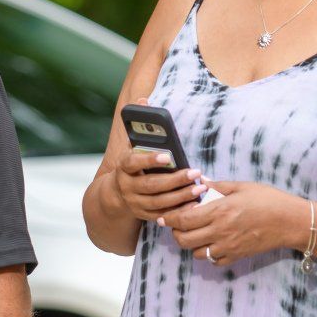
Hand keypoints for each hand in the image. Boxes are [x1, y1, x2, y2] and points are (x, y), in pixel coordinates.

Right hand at [108, 100, 209, 224]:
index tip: (167, 156)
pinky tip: (195, 204)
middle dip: (174, 180)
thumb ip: (138, 127)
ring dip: (181, 195)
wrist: (116, 195)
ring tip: (200, 188)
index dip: (149, 159)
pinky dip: (179, 210)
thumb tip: (142, 101)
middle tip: (195, 172)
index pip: (133, 162)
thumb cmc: (132, 164)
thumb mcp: (131, 146)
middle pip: (151, 185)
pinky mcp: (145, 215)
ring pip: (159, 202)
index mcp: (124, 167)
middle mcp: (128, 187)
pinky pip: (164, 215)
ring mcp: (135, 203)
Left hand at [163, 181, 302, 266]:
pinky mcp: (236, 256)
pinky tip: (212, 242)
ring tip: (196, 233)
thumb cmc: (268, 199)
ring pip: (197, 253)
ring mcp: (228, 247)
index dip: (170, 219)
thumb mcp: (242, 187)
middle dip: (176, 233)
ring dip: (191, 244)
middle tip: (178, 225)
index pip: (184, 219)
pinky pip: (214, 261)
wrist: (289, 221)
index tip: (164, 216)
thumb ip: (218, 186)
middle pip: (184, 240)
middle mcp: (220, 231)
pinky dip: (208, 254)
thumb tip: (201, 182)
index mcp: (219, 211)